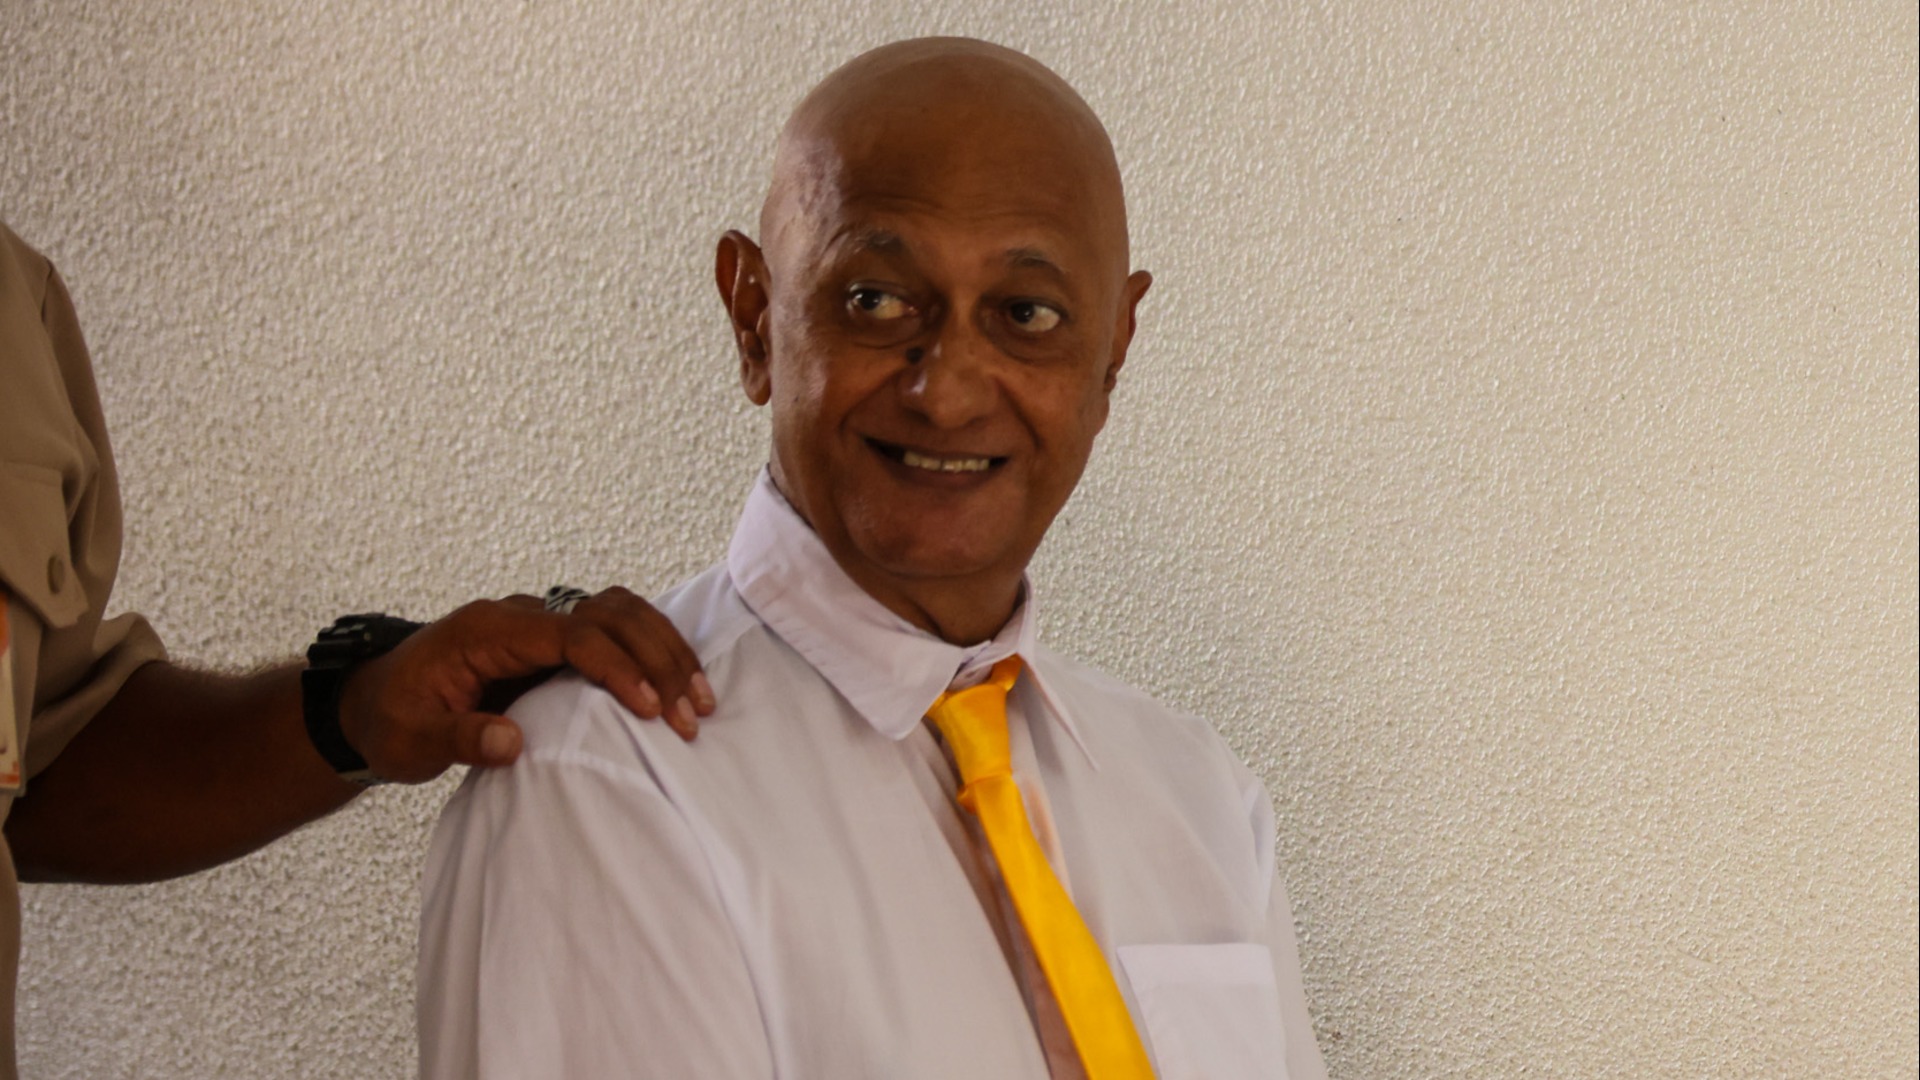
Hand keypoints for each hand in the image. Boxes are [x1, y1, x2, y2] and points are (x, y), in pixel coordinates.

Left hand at [336, 587, 713, 782]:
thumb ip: (460, 738)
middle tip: (692, 712)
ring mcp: (541, 625)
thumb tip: (512, 742)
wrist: (372, 705)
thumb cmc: (391, 721)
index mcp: (488, 632)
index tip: (651, 709)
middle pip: (610, 613)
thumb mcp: (412, 740)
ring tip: (699, 699)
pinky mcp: (554, 643)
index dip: (617, 669)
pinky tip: (679, 685)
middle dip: (658, 659)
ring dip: (665, 650)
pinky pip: (616, 630)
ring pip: (622, 613)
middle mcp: (522, 617)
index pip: (573, 635)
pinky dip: (653, 652)